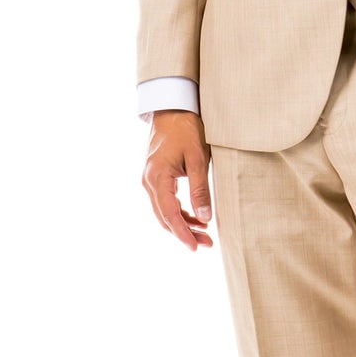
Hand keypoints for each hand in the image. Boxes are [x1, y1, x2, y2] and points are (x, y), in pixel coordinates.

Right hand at [142, 108, 213, 250]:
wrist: (172, 109)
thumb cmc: (186, 130)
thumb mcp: (198, 159)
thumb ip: (200, 190)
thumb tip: (205, 218)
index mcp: (157, 177)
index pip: (170, 214)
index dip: (183, 233)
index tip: (196, 247)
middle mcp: (148, 181)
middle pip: (165, 217)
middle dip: (185, 233)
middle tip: (207, 244)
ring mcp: (150, 179)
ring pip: (164, 211)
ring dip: (183, 224)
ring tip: (205, 235)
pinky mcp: (155, 177)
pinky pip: (165, 201)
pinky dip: (179, 212)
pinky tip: (196, 218)